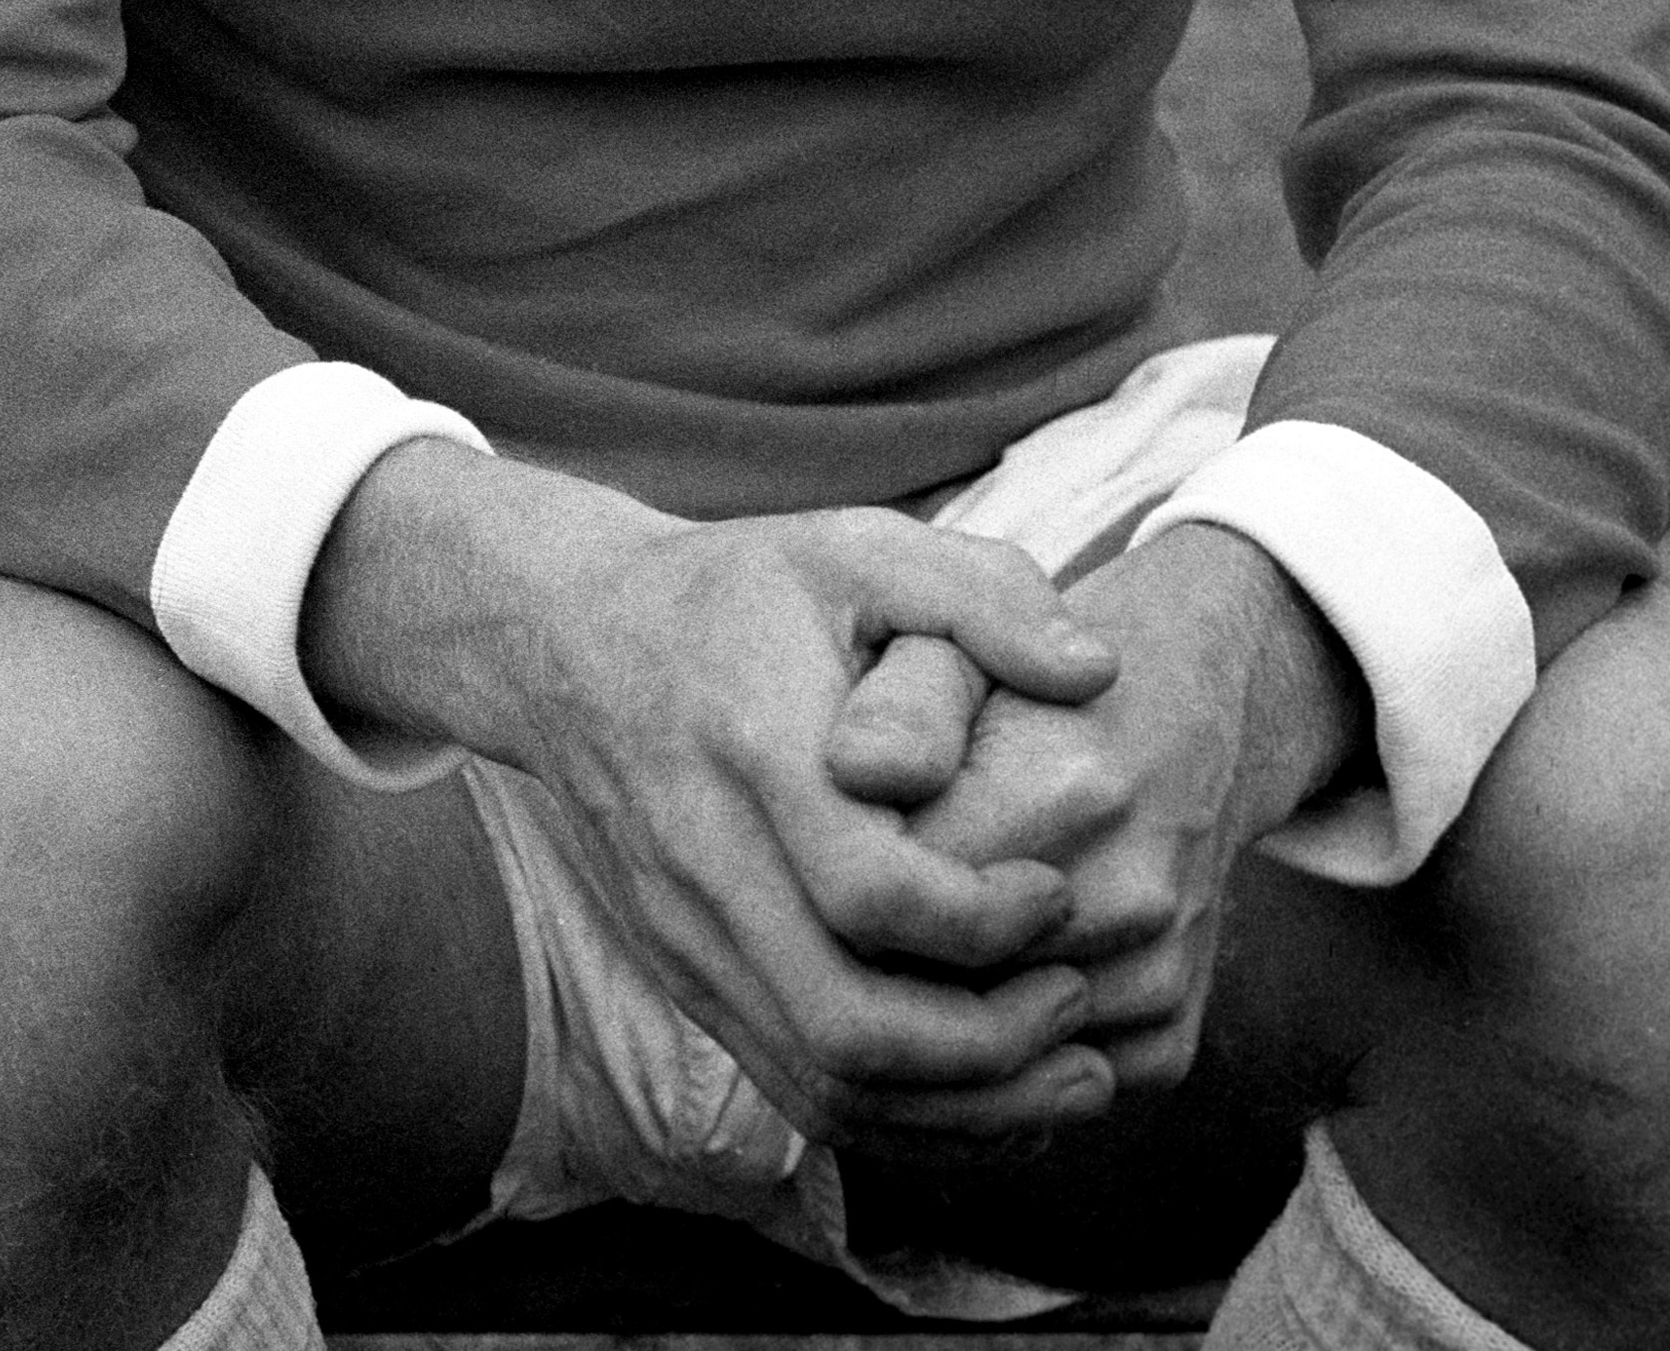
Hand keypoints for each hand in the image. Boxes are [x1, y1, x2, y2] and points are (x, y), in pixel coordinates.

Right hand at [311, 446, 1129, 1148]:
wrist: (573, 642)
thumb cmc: (742, 593)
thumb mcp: (856, 549)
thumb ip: (980, 597)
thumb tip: (1095, 671)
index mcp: (752, 751)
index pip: (870, 893)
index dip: (984, 919)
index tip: (1059, 889)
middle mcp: (706, 862)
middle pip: (848, 1025)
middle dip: (991, 1046)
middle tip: (1080, 1003)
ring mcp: (686, 936)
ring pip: (827, 1084)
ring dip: (964, 1110)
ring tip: (1069, 1074)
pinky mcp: (688, 977)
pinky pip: (801, 1088)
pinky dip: (910, 1120)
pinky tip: (993, 1092)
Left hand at [854, 521, 1367, 1134]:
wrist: (1177, 717)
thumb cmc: (1031, 680)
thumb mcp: (953, 645)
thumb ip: (900, 703)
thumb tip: (854, 771)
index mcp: (1063, 788)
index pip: (895, 893)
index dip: (829, 884)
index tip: (803, 856)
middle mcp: (1128, 893)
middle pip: (937, 988)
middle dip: (868, 964)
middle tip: (828, 914)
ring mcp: (1158, 976)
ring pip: (988, 1057)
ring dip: (923, 1025)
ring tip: (885, 950)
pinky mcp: (1168, 1041)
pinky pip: (1039, 1090)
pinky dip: (989, 1063)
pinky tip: (960, 989)